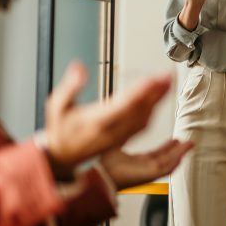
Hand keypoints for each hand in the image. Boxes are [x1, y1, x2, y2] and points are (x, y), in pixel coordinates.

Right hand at [44, 62, 171, 177]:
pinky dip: (151, 112)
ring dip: (157, 101)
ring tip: (167, 84)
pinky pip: (141, 126)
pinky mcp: (121, 140)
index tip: (155, 78)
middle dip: (157, 92)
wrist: (60, 157)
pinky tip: (156, 102)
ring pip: (144, 119)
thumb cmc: (60, 131)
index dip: (142, 90)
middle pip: (140, 110)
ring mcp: (118, 137)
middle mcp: (112, 130)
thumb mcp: (57, 106)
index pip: (125, 103)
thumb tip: (79, 67)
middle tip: (169, 76)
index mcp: (98, 121)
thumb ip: (70, 86)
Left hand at [99, 139, 193, 189]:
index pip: (155, 155)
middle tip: (187, 143)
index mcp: (135, 162)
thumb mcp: (118, 141)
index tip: (174, 140)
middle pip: (164, 159)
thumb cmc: (103, 163)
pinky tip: (181, 156)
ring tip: (189, 145)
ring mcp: (146, 173)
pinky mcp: (148, 176)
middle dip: (177, 150)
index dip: (166, 148)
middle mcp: (142, 168)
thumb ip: (126, 131)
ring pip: (168, 163)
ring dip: (179, 154)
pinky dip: (174, 163)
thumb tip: (130, 118)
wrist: (101, 173)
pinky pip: (165, 170)